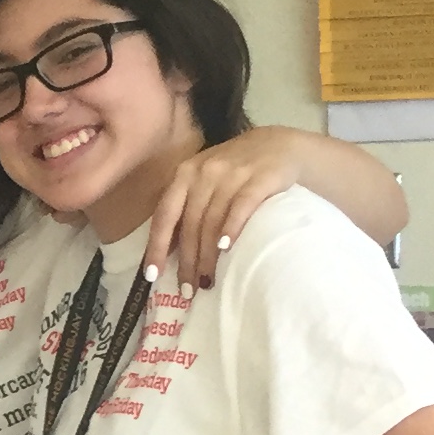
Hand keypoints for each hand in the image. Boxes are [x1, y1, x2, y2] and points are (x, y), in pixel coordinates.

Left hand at [143, 127, 309, 289]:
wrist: (279, 145)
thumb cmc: (235, 170)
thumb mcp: (204, 179)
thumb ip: (186, 205)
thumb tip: (167, 250)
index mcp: (185, 174)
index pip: (166, 214)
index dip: (157, 246)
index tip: (153, 275)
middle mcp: (205, 172)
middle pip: (190, 224)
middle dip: (187, 261)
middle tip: (188, 289)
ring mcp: (233, 174)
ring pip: (213, 221)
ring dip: (208, 255)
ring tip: (207, 280)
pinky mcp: (261, 178)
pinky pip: (242, 206)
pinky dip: (232, 228)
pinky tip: (226, 248)